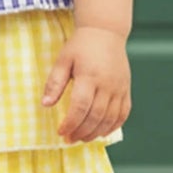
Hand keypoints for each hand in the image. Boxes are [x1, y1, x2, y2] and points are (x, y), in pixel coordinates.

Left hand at [41, 25, 130, 142]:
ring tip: (82, 138)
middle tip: (69, 139)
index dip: (70, 123)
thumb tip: (46, 105)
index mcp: (89, 76)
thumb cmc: (81, 46)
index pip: (80, 107)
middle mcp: (107, 84)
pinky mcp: (126, 90)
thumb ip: (54, 82)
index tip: (61, 132)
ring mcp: (119, 88)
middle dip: (81, 131)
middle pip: (95, 116)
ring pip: (110, 119)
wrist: (106, 32)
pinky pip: (123, 114)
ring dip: (95, 132)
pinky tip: (101, 132)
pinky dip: (113, 126)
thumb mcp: (63, 60)